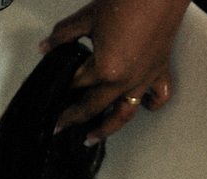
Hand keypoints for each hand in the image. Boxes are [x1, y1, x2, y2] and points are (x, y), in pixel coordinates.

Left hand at [41, 0, 190, 143]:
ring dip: (107, 128)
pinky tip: (141, 107)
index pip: (77, 84)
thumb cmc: (131, 0)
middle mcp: (125, 80)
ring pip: (123, 113)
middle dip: (73, 118)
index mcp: (106, 68)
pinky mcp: (160, 70)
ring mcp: (144, 78)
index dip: (63, 88)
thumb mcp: (89, 17)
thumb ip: (64, 34)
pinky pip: (157, 97)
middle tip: (60, 126)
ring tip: (93, 137)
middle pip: (94, 106)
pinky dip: (148, 105)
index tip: (53, 97)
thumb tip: (47, 45)